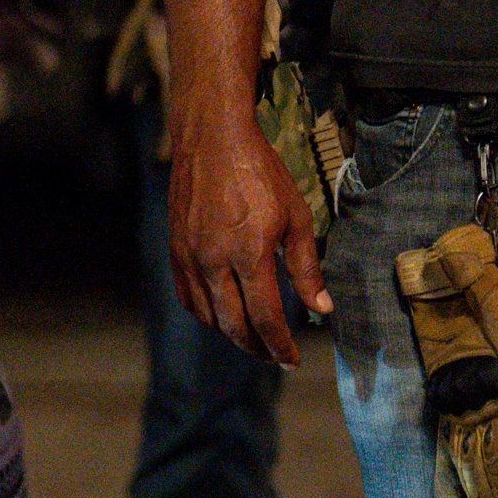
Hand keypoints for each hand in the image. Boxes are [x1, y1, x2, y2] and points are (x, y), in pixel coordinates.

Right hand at [169, 109, 329, 364]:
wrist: (213, 138)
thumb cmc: (261, 173)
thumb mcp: (296, 216)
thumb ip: (306, 267)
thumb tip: (321, 308)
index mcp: (249, 253)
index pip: (265, 319)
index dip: (280, 346)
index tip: (293, 359)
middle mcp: (215, 261)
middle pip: (234, 326)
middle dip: (257, 348)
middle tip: (274, 357)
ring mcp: (190, 257)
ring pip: (208, 317)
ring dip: (232, 335)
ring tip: (253, 339)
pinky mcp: (175, 250)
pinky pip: (188, 297)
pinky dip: (206, 316)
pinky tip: (222, 316)